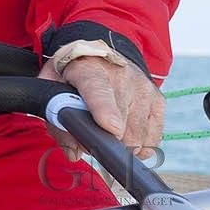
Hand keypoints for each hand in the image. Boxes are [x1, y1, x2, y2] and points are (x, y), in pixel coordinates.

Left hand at [38, 55, 163, 161]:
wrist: (98, 56)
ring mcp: (143, 89)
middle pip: (122, 124)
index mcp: (88, 70)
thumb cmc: (70, 76)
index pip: (98, 91)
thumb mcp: (52, 89)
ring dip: (122, 145)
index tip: (110, 128)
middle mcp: (121, 77)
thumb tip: (74, 153)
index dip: (105, 111)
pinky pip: (153, 138)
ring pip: (138, 136)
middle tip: (92, 136)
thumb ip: (57, 121)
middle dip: (105, 141)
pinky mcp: (158, 100)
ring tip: (107, 133)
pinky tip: (126, 137)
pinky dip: (140, 145)